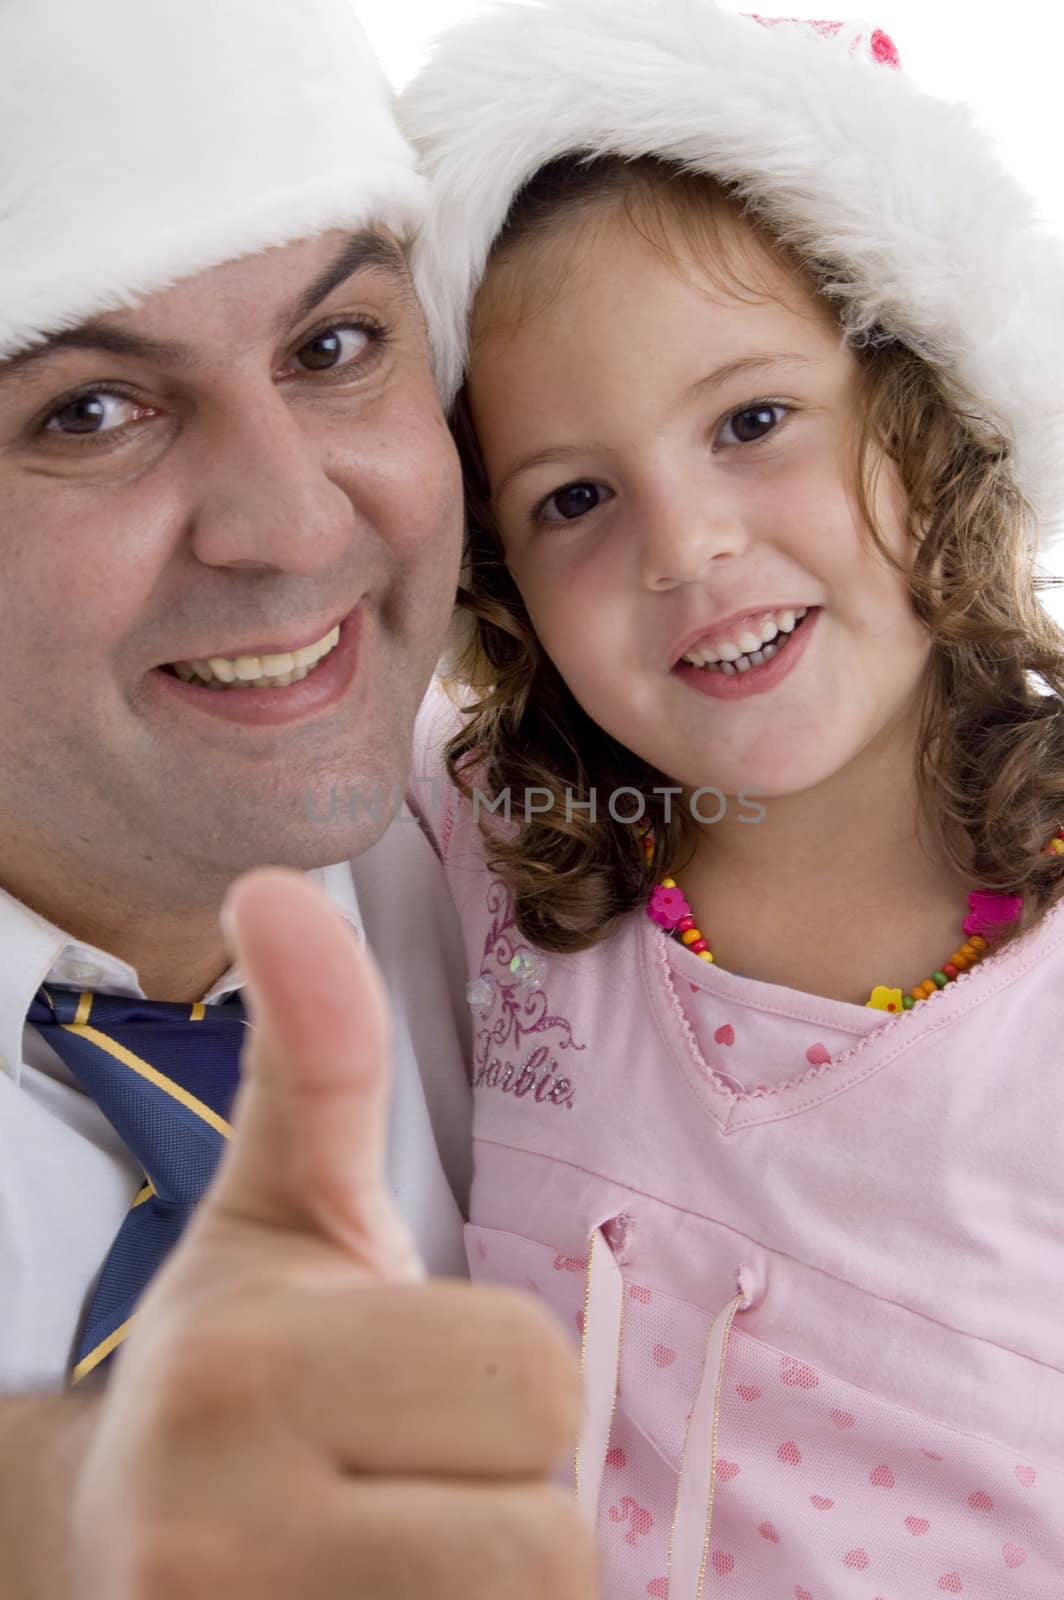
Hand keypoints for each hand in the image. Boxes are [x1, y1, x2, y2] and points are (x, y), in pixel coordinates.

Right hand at [70, 869, 594, 1597]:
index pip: (537, 1381)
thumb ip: (313, 1056)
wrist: (122, 1544)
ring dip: (491, 1585)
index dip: (504, 1381)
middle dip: (501, 1492)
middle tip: (406, 1475)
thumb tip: (272, 884)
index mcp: (246, 1370)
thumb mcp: (279, 1203)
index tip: (411, 1379)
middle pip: (548, 1537)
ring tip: (392, 1547)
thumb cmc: (237, 1357)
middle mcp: (218, 1543)